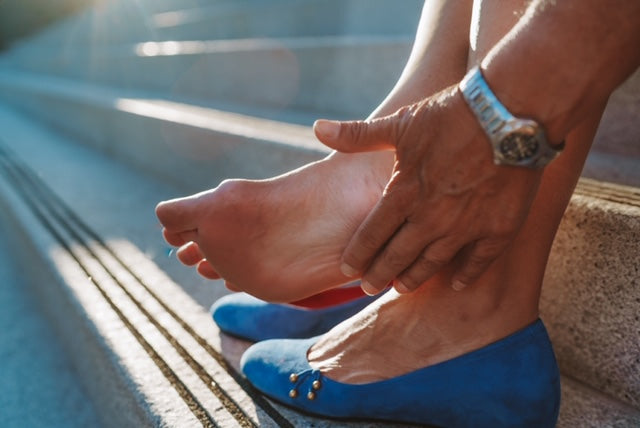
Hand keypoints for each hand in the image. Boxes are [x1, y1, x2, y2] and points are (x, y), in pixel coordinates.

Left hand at [314, 86, 542, 293]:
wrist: (510, 113)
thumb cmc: (451, 115)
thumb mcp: (401, 123)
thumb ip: (358, 136)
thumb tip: (317, 128)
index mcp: (404, 193)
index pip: (371, 234)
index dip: (357, 255)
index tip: (347, 270)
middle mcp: (430, 217)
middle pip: (397, 256)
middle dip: (378, 274)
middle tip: (367, 288)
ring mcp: (465, 227)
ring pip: (432, 263)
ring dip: (414, 278)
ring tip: (401, 289)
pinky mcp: (498, 229)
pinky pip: (478, 261)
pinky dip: (466, 275)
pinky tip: (456, 284)